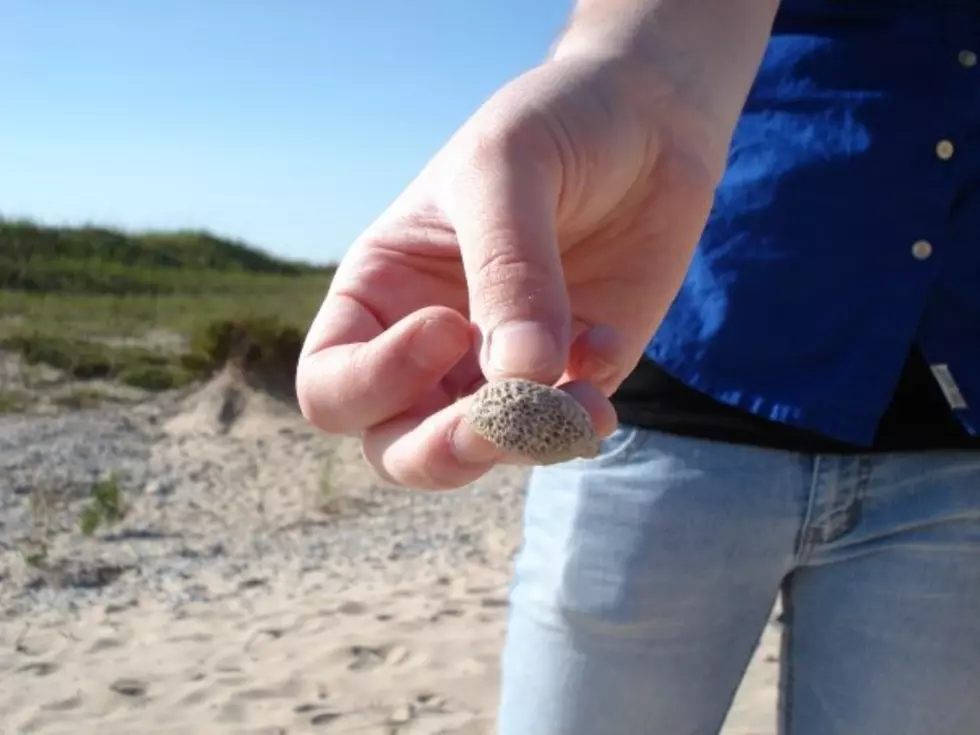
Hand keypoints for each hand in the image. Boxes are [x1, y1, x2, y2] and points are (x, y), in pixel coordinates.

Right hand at [296, 55, 723, 489]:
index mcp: (381, 297)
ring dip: (527, 445)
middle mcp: (431, 348)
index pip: (332, 387)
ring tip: (583, 401)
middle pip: (395, 449)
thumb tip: (519, 377)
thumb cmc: (550, 126)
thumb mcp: (505, 170)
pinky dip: (583, 416)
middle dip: (444, 451)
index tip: (447, 323)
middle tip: (504, 416)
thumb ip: (506, 272)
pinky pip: (562, 430)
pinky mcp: (574, 374)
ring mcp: (504, 368)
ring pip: (481, 455)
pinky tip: (606, 347)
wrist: (646, 120)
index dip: (376, 381)